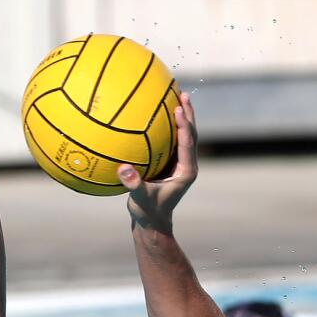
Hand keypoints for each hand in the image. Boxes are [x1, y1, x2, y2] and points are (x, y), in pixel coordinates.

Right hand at [118, 92, 197, 232]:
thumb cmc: (148, 212)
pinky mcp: (173, 165)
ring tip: (177, 96)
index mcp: (185, 172)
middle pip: (192, 135)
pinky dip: (170, 126)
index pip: (188, 144)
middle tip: (183, 94)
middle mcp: (187, 166)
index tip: (179, 109)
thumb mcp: (140, 200)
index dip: (184, 125)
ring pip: (185, 136)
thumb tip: (124, 170)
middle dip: (188, 114)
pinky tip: (159, 114)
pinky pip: (174, 141)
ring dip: (183, 117)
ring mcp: (181, 164)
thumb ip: (134, 185)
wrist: (153, 222)